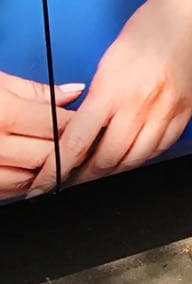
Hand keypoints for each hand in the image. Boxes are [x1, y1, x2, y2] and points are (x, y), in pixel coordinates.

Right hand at [0, 73, 84, 197]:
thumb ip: (37, 92)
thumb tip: (75, 92)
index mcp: (1, 113)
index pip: (56, 126)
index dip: (79, 127)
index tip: (92, 126)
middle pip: (47, 156)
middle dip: (70, 153)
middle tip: (88, 149)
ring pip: (27, 180)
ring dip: (47, 174)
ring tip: (64, 165)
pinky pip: (4, 192)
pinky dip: (21, 185)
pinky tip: (31, 176)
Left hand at [29, 0, 191, 191]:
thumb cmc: (150, 25)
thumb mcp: (111, 59)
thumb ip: (98, 97)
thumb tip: (84, 129)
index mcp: (113, 88)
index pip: (78, 142)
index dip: (61, 169)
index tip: (52, 180)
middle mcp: (141, 103)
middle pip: (108, 159)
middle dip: (89, 174)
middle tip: (77, 177)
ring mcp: (167, 109)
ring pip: (136, 159)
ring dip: (117, 168)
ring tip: (104, 169)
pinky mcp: (187, 110)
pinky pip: (163, 147)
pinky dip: (145, 155)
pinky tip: (135, 153)